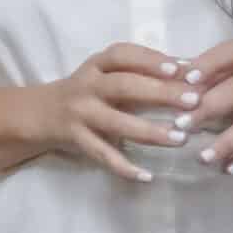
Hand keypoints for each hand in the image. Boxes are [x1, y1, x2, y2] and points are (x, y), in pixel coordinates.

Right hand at [38, 42, 198, 181]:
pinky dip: (123, 167)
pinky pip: (102, 154)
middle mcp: (86, 86)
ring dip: (150, 131)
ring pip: (115, 123)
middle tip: (193, 101)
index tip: (179, 68)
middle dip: (160, 93)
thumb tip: (190, 69)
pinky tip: (146, 176)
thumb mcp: (105, 73)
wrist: (39, 113)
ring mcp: (79, 113)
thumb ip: (141, 71)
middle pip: (123, 86)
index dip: (149, 60)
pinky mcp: (76, 139)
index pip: (122, 56)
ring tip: (181, 139)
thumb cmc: (86, 91)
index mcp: (95, 66)